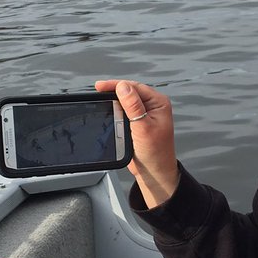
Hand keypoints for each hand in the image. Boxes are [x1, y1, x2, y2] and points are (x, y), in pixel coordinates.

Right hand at [95, 79, 179, 207]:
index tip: (100, 86)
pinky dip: (115, 110)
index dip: (117, 85)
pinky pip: (124, 111)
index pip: (135, 87)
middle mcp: (153, 106)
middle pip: (130, 92)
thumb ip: (133, 106)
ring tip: (101, 98)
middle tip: (98, 90)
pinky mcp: (138, 123)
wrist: (154, 172)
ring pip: (126, 101)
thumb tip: (122, 86)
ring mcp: (145, 114)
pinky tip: (107, 109)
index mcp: (159, 103)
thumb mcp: (143, 127)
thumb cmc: (155, 153)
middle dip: (114, 90)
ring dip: (114, 100)